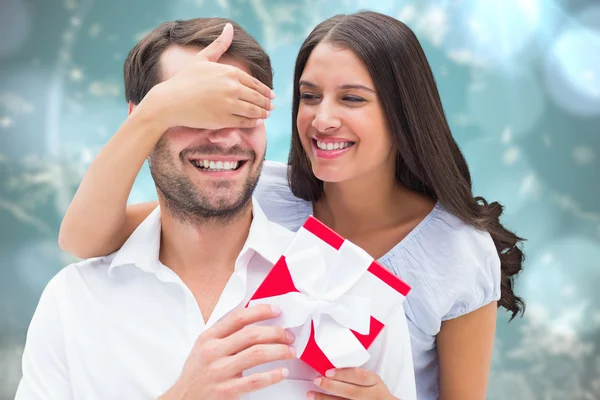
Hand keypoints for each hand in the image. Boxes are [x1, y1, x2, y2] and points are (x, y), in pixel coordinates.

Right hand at [140, 23, 274, 130]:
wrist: (170, 101)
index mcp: (229, 72)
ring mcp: (229, 104)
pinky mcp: (224, 119)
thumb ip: (219, 45)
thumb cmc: (185, 79)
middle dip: (266, 103)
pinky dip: (253, 122)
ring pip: (253, 110)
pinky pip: (245, 122)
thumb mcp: (203, 59)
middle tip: (271, 107)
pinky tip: (256, 121)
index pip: (255, 83)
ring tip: (266, 114)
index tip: (271, 95)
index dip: (265, 91)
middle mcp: (232, 88)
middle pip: (257, 97)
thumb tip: (229, 27)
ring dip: (262, 113)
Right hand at [160, 304, 295, 399]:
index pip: (238, 318)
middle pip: (252, 334)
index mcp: (208, 338)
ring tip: (290, 351)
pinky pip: (255, 380)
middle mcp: (213, 352)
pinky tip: (282, 372)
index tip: (276, 310)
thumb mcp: (203, 348)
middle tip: (288, 335)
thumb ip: (224, 335)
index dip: (260, 311)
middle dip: (276, 332)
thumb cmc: (196, 374)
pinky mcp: (226, 391)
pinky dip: (273, 375)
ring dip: (279, 351)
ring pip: (257, 354)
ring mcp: (219, 372)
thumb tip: (255, 320)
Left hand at [307, 367, 397, 399]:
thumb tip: (335, 367)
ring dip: (324, 399)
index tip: (328, 371)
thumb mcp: (373, 379)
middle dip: (331, 386)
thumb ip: (358, 374)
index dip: (343, 374)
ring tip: (311, 394)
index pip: (359, 376)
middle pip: (350, 391)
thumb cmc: (376, 391)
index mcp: (374, 382)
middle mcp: (369, 395)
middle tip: (317, 380)